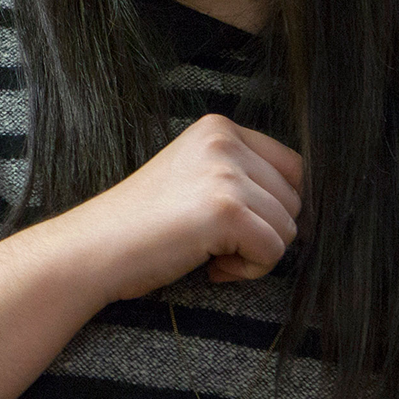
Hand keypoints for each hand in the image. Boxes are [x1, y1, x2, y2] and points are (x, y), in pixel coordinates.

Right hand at [60, 114, 302, 301]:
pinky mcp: (226, 210)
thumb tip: (305, 203)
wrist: (93, 249)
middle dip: (262, 231)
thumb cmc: (140, 226)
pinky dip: (248, 271)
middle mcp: (224, 141)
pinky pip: (273, 252)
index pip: (292, 168)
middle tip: (213, 242)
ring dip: (254, 253)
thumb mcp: (194, 178)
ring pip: (288, 229)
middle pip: (294, 199)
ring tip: (208, 253)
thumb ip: (241, 175)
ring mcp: (225, 174)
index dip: (271, 206)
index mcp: (218, 127)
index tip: (228, 224)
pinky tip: (209, 266)